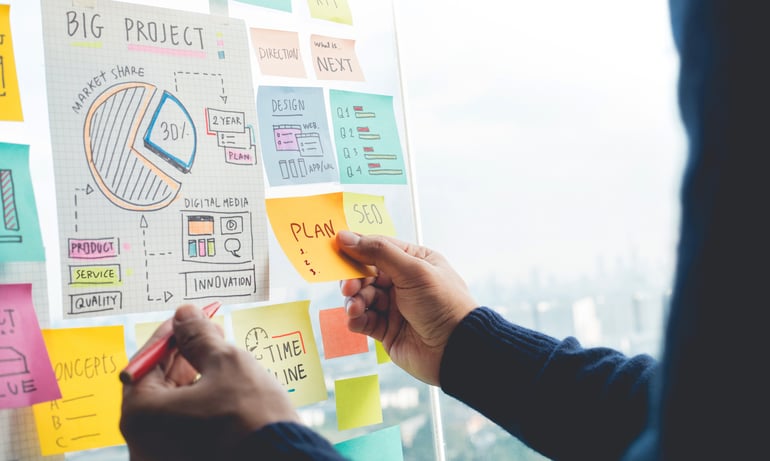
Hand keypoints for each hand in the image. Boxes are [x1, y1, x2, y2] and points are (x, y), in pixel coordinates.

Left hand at [120, 304, 299, 460]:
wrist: (283, 458)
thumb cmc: (249, 416)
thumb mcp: (226, 363)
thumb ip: (198, 336)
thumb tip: (185, 315)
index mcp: (142, 415)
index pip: (145, 363)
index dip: (169, 336)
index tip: (186, 320)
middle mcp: (143, 442)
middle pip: (157, 386)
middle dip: (182, 356)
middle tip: (207, 333)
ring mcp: (164, 455)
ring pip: (173, 407)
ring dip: (193, 377)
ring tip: (220, 356)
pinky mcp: (186, 460)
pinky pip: (185, 426)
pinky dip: (200, 403)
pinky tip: (222, 385)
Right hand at [337, 231, 477, 385]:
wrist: (456, 349)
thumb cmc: (443, 304)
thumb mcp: (413, 270)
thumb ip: (378, 252)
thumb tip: (346, 237)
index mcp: (414, 262)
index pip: (379, 248)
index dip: (357, 247)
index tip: (336, 248)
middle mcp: (403, 282)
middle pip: (366, 273)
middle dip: (354, 279)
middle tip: (349, 286)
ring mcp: (394, 306)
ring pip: (362, 297)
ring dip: (354, 300)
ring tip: (357, 307)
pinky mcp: (387, 330)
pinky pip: (363, 320)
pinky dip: (356, 319)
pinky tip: (357, 319)